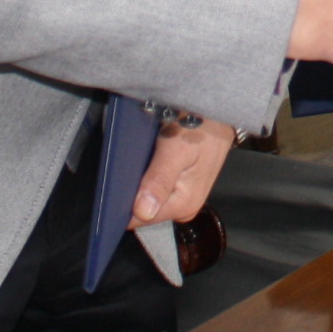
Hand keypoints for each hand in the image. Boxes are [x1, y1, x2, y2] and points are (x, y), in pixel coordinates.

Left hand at [130, 113, 233, 229]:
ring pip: (148, 199)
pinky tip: (146, 162)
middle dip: (131, 191)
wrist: (218, 112)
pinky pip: (156, 189)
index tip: (114, 185)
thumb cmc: (201, 126)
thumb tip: (143, 211)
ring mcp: (183, 198)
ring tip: (139, 160)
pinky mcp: (181, 187)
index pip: (140, 218)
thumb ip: (160, 181)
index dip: (123, 204)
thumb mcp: (177, 149)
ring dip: (139, 183)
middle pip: (143, 210)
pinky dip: (147, 177)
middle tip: (131, 164)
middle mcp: (185, 207)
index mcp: (184, 204)